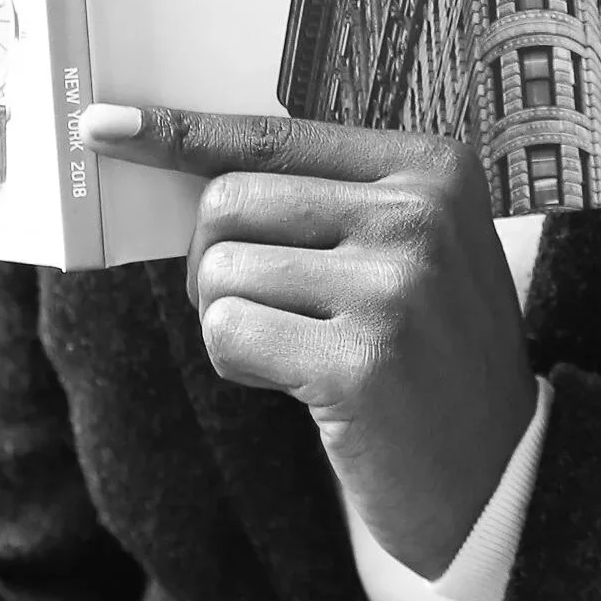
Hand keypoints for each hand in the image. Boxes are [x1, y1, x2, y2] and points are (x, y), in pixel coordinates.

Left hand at [79, 103, 536, 578]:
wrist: (496, 474)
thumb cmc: (428, 353)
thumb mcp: (408, 249)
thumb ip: (325, 199)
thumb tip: (181, 164)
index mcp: (433, 166)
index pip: (274, 136)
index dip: (183, 133)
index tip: (105, 126)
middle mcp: (421, 214)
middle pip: (229, 201)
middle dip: (216, 262)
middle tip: (269, 310)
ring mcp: (397, 285)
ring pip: (221, 272)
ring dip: (234, 322)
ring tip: (303, 352)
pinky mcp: (362, 361)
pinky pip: (229, 334)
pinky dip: (243, 365)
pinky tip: (302, 385)